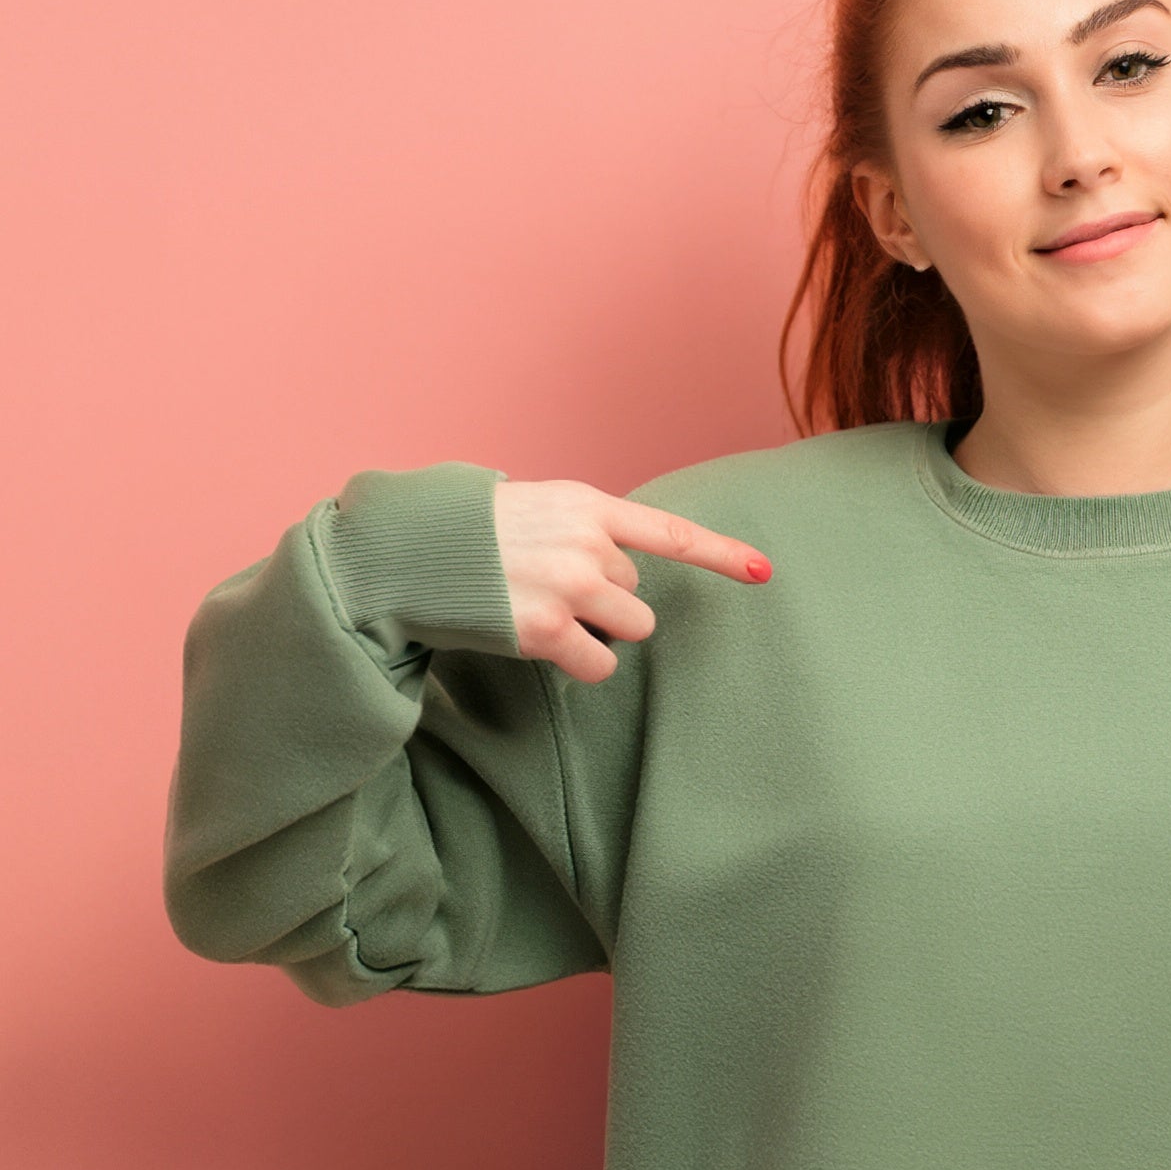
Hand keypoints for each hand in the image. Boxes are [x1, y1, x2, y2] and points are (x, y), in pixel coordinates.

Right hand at [494, 478, 771, 682]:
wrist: (406, 552)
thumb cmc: (468, 533)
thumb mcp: (535, 507)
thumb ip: (585, 530)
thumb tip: (624, 575)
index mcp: (586, 505)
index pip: (668, 531)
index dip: (721, 554)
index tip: (764, 570)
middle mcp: (586, 544)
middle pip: (637, 591)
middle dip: (603, 596)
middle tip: (546, 585)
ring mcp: (569, 587)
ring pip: (628, 627)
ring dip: (597, 629)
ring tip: (541, 609)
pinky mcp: (547, 630)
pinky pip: (599, 664)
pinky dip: (581, 663)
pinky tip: (540, 642)